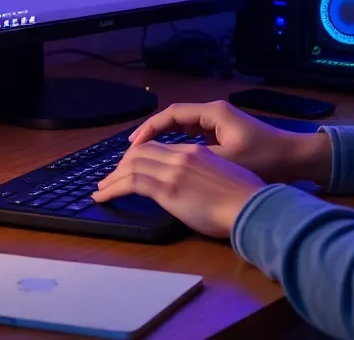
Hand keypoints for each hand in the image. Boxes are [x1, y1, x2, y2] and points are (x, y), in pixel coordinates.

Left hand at [92, 142, 264, 237]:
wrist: (252, 205)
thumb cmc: (247, 197)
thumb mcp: (225, 176)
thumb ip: (206, 176)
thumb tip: (198, 188)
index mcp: (196, 151)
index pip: (158, 148)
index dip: (139, 155)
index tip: (130, 167)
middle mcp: (181, 156)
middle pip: (141, 152)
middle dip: (121, 165)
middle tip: (110, 178)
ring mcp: (173, 171)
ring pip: (131, 165)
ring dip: (112, 178)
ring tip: (101, 189)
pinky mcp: (167, 189)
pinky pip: (130, 183)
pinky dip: (112, 189)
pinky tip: (103, 196)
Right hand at [128, 100, 332, 184]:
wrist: (296, 159)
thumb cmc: (265, 158)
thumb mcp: (228, 160)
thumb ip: (197, 160)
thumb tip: (167, 164)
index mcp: (213, 112)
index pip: (171, 114)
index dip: (149, 129)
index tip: (132, 145)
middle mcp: (215, 112)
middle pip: (174, 118)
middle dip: (152, 134)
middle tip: (132, 152)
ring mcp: (221, 122)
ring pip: (184, 127)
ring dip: (165, 139)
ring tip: (145, 156)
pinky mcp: (227, 134)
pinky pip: (195, 134)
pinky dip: (180, 144)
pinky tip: (171, 160)